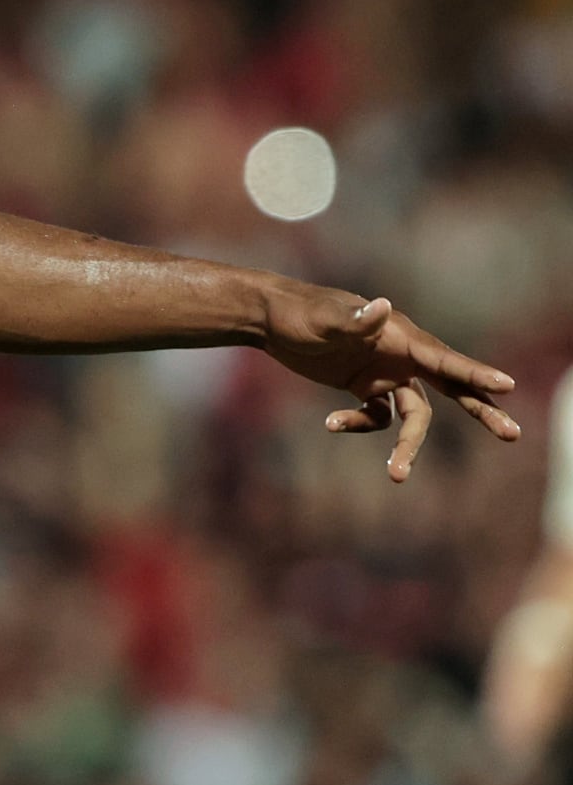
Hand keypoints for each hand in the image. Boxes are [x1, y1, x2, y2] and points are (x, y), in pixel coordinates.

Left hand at [261, 291, 519, 481]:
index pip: (446, 360)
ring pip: (413, 416)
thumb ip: (354, 319)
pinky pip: (376, 416)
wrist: (271, 319)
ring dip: (408, 446)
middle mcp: (402, 357)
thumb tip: (383, 307)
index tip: (508, 387)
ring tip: (398, 477)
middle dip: (481, 410)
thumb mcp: (324, 319)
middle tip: (512, 434)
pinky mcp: (364, 386)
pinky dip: (359, 424)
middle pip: (452, 387)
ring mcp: (385, 373)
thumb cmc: (299, 312)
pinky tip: (330, 424)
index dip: (477, 374)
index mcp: (401, 337)